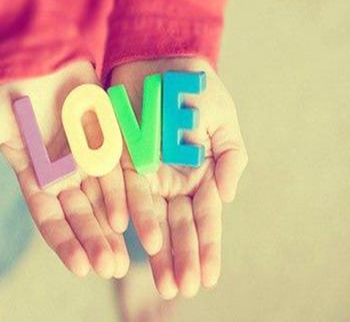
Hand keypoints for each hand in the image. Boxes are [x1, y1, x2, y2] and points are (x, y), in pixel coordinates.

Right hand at [0, 61, 128, 278]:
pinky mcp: (106, 136)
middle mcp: (64, 173)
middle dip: (96, 241)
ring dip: (117, 221)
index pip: (51, 219)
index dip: (65, 242)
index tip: (81, 267)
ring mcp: (87, 156)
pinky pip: (120, 164)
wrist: (32, 55)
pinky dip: (130, 186)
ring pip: (105, 196)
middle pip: (82, 213)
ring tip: (135, 248)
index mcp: (36, 178)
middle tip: (113, 267)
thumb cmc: (5, 90)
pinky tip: (142, 207)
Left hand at [110, 57, 247, 297]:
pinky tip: (128, 234)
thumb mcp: (224, 122)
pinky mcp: (118, 158)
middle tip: (180, 290)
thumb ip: (230, 159)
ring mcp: (144, 172)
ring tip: (158, 278)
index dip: (207, 248)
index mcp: (199, 174)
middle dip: (180, 257)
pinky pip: (121, 188)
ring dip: (153, 247)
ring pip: (148, 216)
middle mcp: (171, 180)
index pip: (204, 218)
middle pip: (176, 225)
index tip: (207, 279)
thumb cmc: (198, 91)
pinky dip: (126, 209)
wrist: (162, 59)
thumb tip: (227, 198)